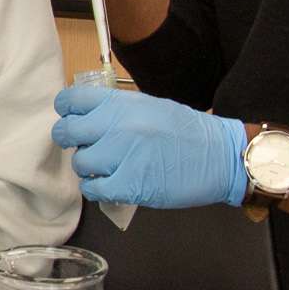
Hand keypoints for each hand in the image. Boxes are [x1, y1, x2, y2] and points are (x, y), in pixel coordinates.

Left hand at [51, 85, 246, 208]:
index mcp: (120, 103)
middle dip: (72, 140)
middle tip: (87, 146)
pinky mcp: (129, 185)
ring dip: (89, 167)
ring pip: (80, 163)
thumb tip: (83, 115)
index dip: (67, 111)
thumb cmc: (186, 131)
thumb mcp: (149, 105)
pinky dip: (97, 188)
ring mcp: (122, 156)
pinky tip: (110, 184)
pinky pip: (93, 189)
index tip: (72, 118)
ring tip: (107, 167)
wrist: (221, 156)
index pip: (70, 101)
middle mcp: (117, 126)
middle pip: (66, 132)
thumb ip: (115, 109)